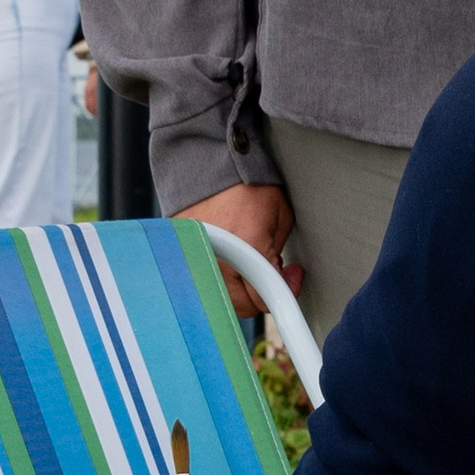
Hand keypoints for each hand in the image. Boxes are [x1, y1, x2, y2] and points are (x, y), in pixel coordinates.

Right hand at [179, 179, 300, 312]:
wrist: (209, 168)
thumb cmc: (247, 187)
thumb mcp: (280, 217)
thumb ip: (279, 255)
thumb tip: (280, 279)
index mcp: (248, 248)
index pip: (264, 298)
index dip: (285, 292)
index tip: (291, 278)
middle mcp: (218, 260)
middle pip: (243, 306)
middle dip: (261, 295)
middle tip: (272, 272)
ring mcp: (197, 261)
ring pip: (222, 300)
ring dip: (240, 292)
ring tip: (248, 267)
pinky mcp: (183, 258)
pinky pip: (204, 284)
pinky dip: (219, 280)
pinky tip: (229, 264)